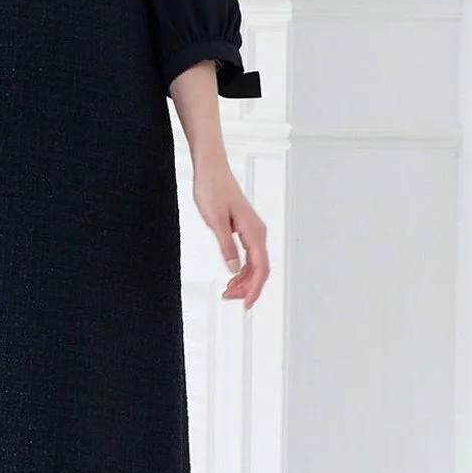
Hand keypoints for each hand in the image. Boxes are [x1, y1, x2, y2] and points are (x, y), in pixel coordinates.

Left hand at [192, 155, 268, 308]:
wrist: (211, 168)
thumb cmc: (212, 188)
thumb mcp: (215, 221)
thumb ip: (227, 246)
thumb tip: (234, 269)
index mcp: (254, 231)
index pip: (260, 268)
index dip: (254, 289)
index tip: (246, 304)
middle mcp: (258, 231)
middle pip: (260, 268)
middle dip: (248, 287)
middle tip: (229, 298)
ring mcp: (252, 230)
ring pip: (255, 263)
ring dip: (244, 279)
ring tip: (229, 290)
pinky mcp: (245, 227)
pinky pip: (249, 254)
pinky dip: (242, 268)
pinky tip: (233, 274)